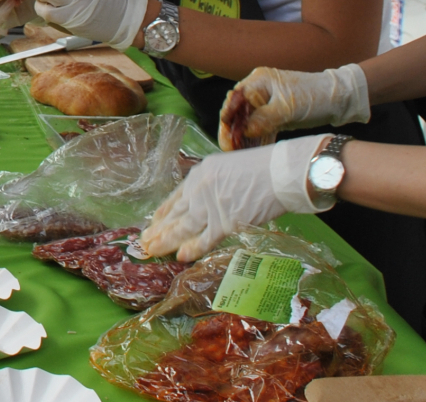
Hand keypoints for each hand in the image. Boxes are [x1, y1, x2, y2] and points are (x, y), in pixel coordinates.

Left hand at [140, 136, 324, 260]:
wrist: (281, 172)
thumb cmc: (262, 168)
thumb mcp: (227, 168)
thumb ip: (213, 185)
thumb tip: (206, 203)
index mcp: (199, 174)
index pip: (175, 198)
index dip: (162, 213)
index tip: (152, 223)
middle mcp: (199, 189)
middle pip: (174, 214)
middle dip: (158, 230)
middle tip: (144, 242)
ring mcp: (211, 207)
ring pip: (182, 228)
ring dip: (166, 241)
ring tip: (152, 251)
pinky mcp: (225, 222)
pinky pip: (204, 239)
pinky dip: (192, 249)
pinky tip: (179, 256)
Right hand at [218, 64, 372, 150]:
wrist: (339, 99)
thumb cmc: (314, 95)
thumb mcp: (288, 106)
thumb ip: (264, 118)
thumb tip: (245, 131)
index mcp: (259, 81)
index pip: (236, 99)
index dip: (228, 115)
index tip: (226, 132)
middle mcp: (259, 91)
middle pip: (239, 111)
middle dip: (232, 129)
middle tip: (228, 147)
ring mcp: (267, 104)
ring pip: (248, 122)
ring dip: (242, 137)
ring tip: (235, 152)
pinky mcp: (276, 116)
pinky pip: (260, 128)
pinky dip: (255, 139)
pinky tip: (249, 151)